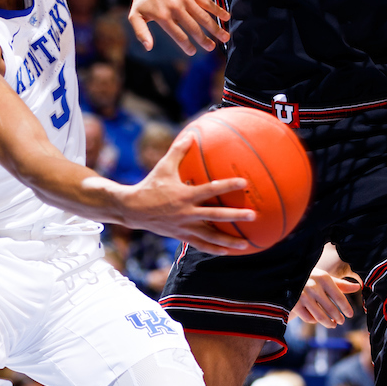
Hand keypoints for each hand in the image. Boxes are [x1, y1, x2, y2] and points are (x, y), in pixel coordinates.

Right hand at [99, 132, 254, 254]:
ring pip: (210, 236)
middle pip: (215, 216)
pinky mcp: (180, 236)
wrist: (132, 209)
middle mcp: (186, 212)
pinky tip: (227, 251)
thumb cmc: (150, 185)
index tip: (244, 183)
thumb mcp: (163, 166)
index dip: (227, 186)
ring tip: (246, 243)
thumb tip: (192, 133)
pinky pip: (200, 244)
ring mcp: (184, 226)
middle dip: (235, 216)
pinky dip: (213, 248)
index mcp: (185, 195)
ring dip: (228, 241)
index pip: (210, 189)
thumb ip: (178, 150)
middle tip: (253, 216)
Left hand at [130, 0, 230, 55]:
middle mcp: (175, 8)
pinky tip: (226, 17)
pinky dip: (218, 10)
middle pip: (193, 27)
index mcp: (162, 16)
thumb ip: (141, 32)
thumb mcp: (135, 14)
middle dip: (204, 39)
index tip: (193, 52)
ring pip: (203, 16)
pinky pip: (207, 2)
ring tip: (225, 37)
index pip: (178, 35)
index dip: (186, 45)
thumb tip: (149, 47)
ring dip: (216, 28)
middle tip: (211, 48)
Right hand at [291, 267, 362, 326]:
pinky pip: (308, 318)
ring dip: (329, 323)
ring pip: (320, 317)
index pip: (339, 297)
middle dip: (338, 317)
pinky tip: (317, 320)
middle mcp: (313, 286)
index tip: (351, 315)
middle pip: (331, 309)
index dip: (346, 308)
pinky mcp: (294, 304)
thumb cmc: (310, 277)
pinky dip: (314, 321)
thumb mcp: (323, 278)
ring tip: (333, 324)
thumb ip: (340, 284)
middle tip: (341, 321)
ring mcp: (303, 295)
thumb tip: (358, 287)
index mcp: (323, 278)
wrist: (285, 277)